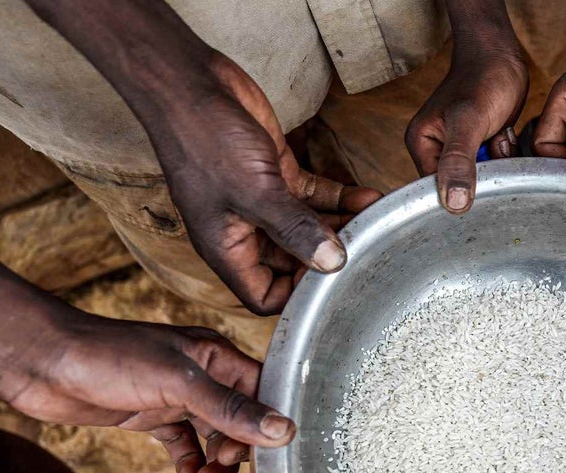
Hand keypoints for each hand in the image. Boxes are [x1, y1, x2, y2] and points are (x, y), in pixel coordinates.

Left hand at [0, 309, 294, 472]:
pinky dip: (190, 466)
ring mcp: (176, 397)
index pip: (262, 392)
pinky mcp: (151, 417)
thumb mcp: (178, 384)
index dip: (266, 425)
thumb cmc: (108, 357)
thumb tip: (283, 431)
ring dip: (214, 466)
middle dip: (237, 453)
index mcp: (215, 355)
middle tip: (220, 472)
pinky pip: (185, 446)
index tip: (264, 456)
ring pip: (214, 438)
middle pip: (240, 421)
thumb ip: (230, 409)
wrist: (42, 361)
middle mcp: (202, 375)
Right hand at [154, 55, 380, 313]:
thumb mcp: (255, 192)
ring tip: (376, 224)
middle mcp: (244, 231)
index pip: (265, 295)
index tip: (333, 280)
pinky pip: (315, 197)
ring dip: (342, 227)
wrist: (189, 83)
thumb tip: (332, 263)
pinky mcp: (277, 174)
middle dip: (328, 260)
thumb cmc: (203, 139)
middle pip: (293, 264)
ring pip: (309, 229)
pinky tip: (368, 197)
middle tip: (367, 252)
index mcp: (227, 248)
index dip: (297, 295)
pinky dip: (341, 198)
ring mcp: (263, 202)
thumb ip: (294, 230)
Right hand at [406, 37, 527, 212]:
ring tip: (498, 136)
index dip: (459, 193)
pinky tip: (504, 135)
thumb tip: (453, 205)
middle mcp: (436, 150)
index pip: (435, 190)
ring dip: (497, 164)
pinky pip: (494, 166)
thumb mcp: (469, 121)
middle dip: (483, 175)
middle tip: (494, 145)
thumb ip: (458, 162)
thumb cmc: (482, 79)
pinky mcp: (479, 145)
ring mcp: (459, 149)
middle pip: (460, 186)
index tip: (482, 179)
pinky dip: (504, 156)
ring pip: (482, 178)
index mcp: (422, 145)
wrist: (502, 54)